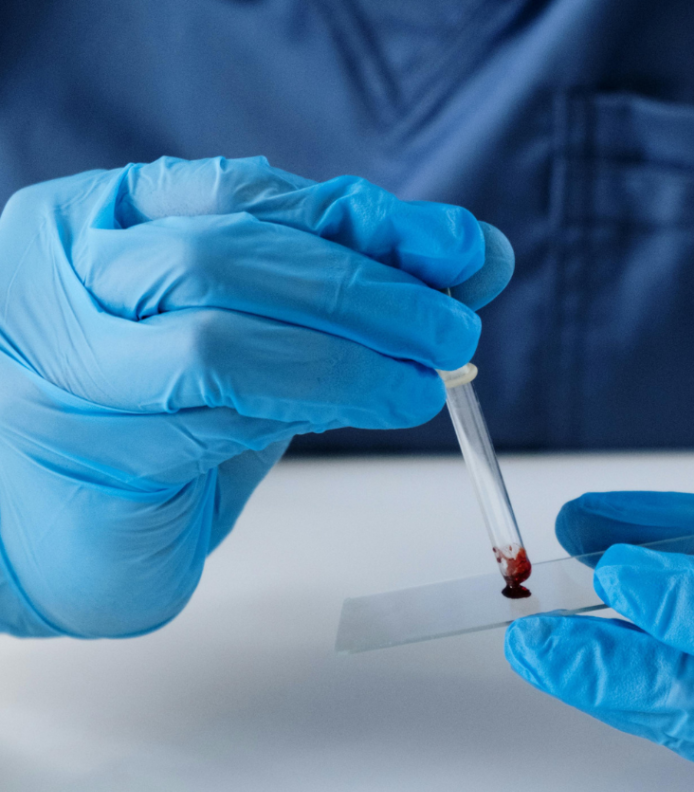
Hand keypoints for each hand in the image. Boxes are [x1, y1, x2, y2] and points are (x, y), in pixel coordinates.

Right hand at [0, 156, 510, 636]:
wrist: (60, 535)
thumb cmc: (158, 426)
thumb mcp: (255, 337)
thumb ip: (340, 290)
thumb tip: (472, 256)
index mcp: (101, 222)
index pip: (243, 194)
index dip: (359, 218)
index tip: (457, 247)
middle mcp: (68, 278)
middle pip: (228, 254)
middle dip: (363, 287)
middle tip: (452, 327)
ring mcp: (63, 363)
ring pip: (218, 334)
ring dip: (346, 355)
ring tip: (423, 381)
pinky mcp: (89, 449)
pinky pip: (211, 418)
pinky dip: (307, 406)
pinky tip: (370, 407)